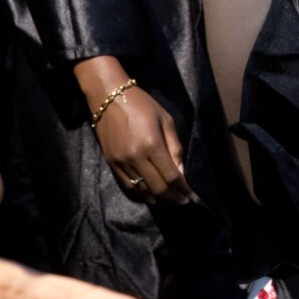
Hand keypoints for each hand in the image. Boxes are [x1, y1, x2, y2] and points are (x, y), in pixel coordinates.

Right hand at [94, 86, 196, 204]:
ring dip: (158, 197)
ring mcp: (122, 162)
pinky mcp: (111, 162)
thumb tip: (181, 172)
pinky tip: (150, 195)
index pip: (171, 176)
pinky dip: (140, 193)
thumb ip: (175, 147)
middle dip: (173, 197)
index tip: (190, 196)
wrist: (108, 96)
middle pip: (158, 187)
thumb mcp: (165, 120)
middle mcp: (136, 157)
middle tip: (181, 201)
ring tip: (169, 198)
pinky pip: (127, 185)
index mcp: (152, 145)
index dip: (183, 189)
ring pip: (142, 189)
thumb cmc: (142, 104)